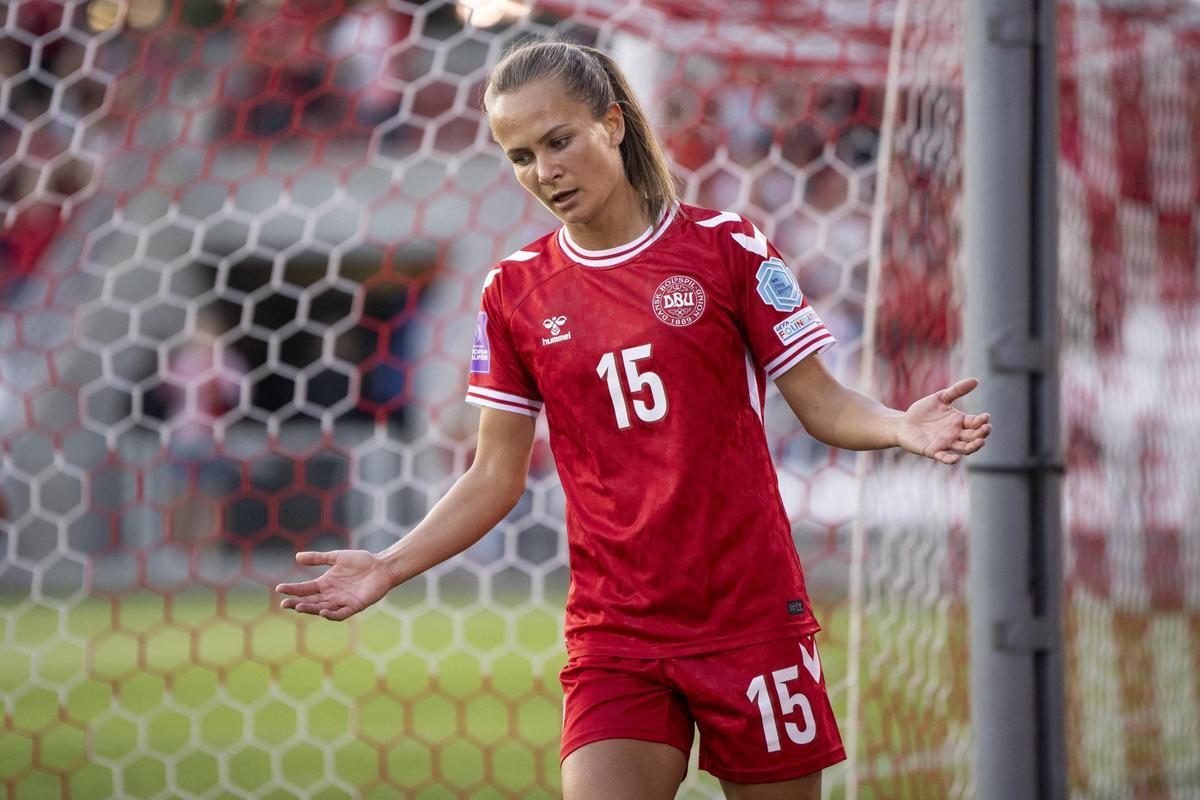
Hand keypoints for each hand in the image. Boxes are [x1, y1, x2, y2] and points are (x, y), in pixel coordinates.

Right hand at [275, 550, 396, 620]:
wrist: (381, 566)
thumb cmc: (360, 561)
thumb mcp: (336, 557)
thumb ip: (318, 558)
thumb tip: (297, 557)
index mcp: (325, 584)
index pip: (305, 589)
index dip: (292, 589)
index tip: (279, 588)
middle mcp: (331, 595)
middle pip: (311, 602)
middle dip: (297, 604)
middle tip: (285, 604)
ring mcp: (342, 601)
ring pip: (323, 609)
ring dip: (311, 609)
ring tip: (300, 607)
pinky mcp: (355, 606)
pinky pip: (341, 613)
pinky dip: (332, 614)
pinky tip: (323, 611)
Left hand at [896, 377, 991, 464]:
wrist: (903, 423)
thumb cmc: (922, 411)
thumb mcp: (939, 397)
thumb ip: (956, 390)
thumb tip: (976, 380)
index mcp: (959, 421)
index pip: (975, 423)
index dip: (982, 421)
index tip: (986, 417)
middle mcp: (956, 434)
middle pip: (974, 436)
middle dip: (982, 433)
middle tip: (986, 428)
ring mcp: (946, 443)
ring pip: (964, 448)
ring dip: (973, 446)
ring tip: (981, 442)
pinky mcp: (933, 451)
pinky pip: (944, 457)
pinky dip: (950, 459)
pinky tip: (955, 459)